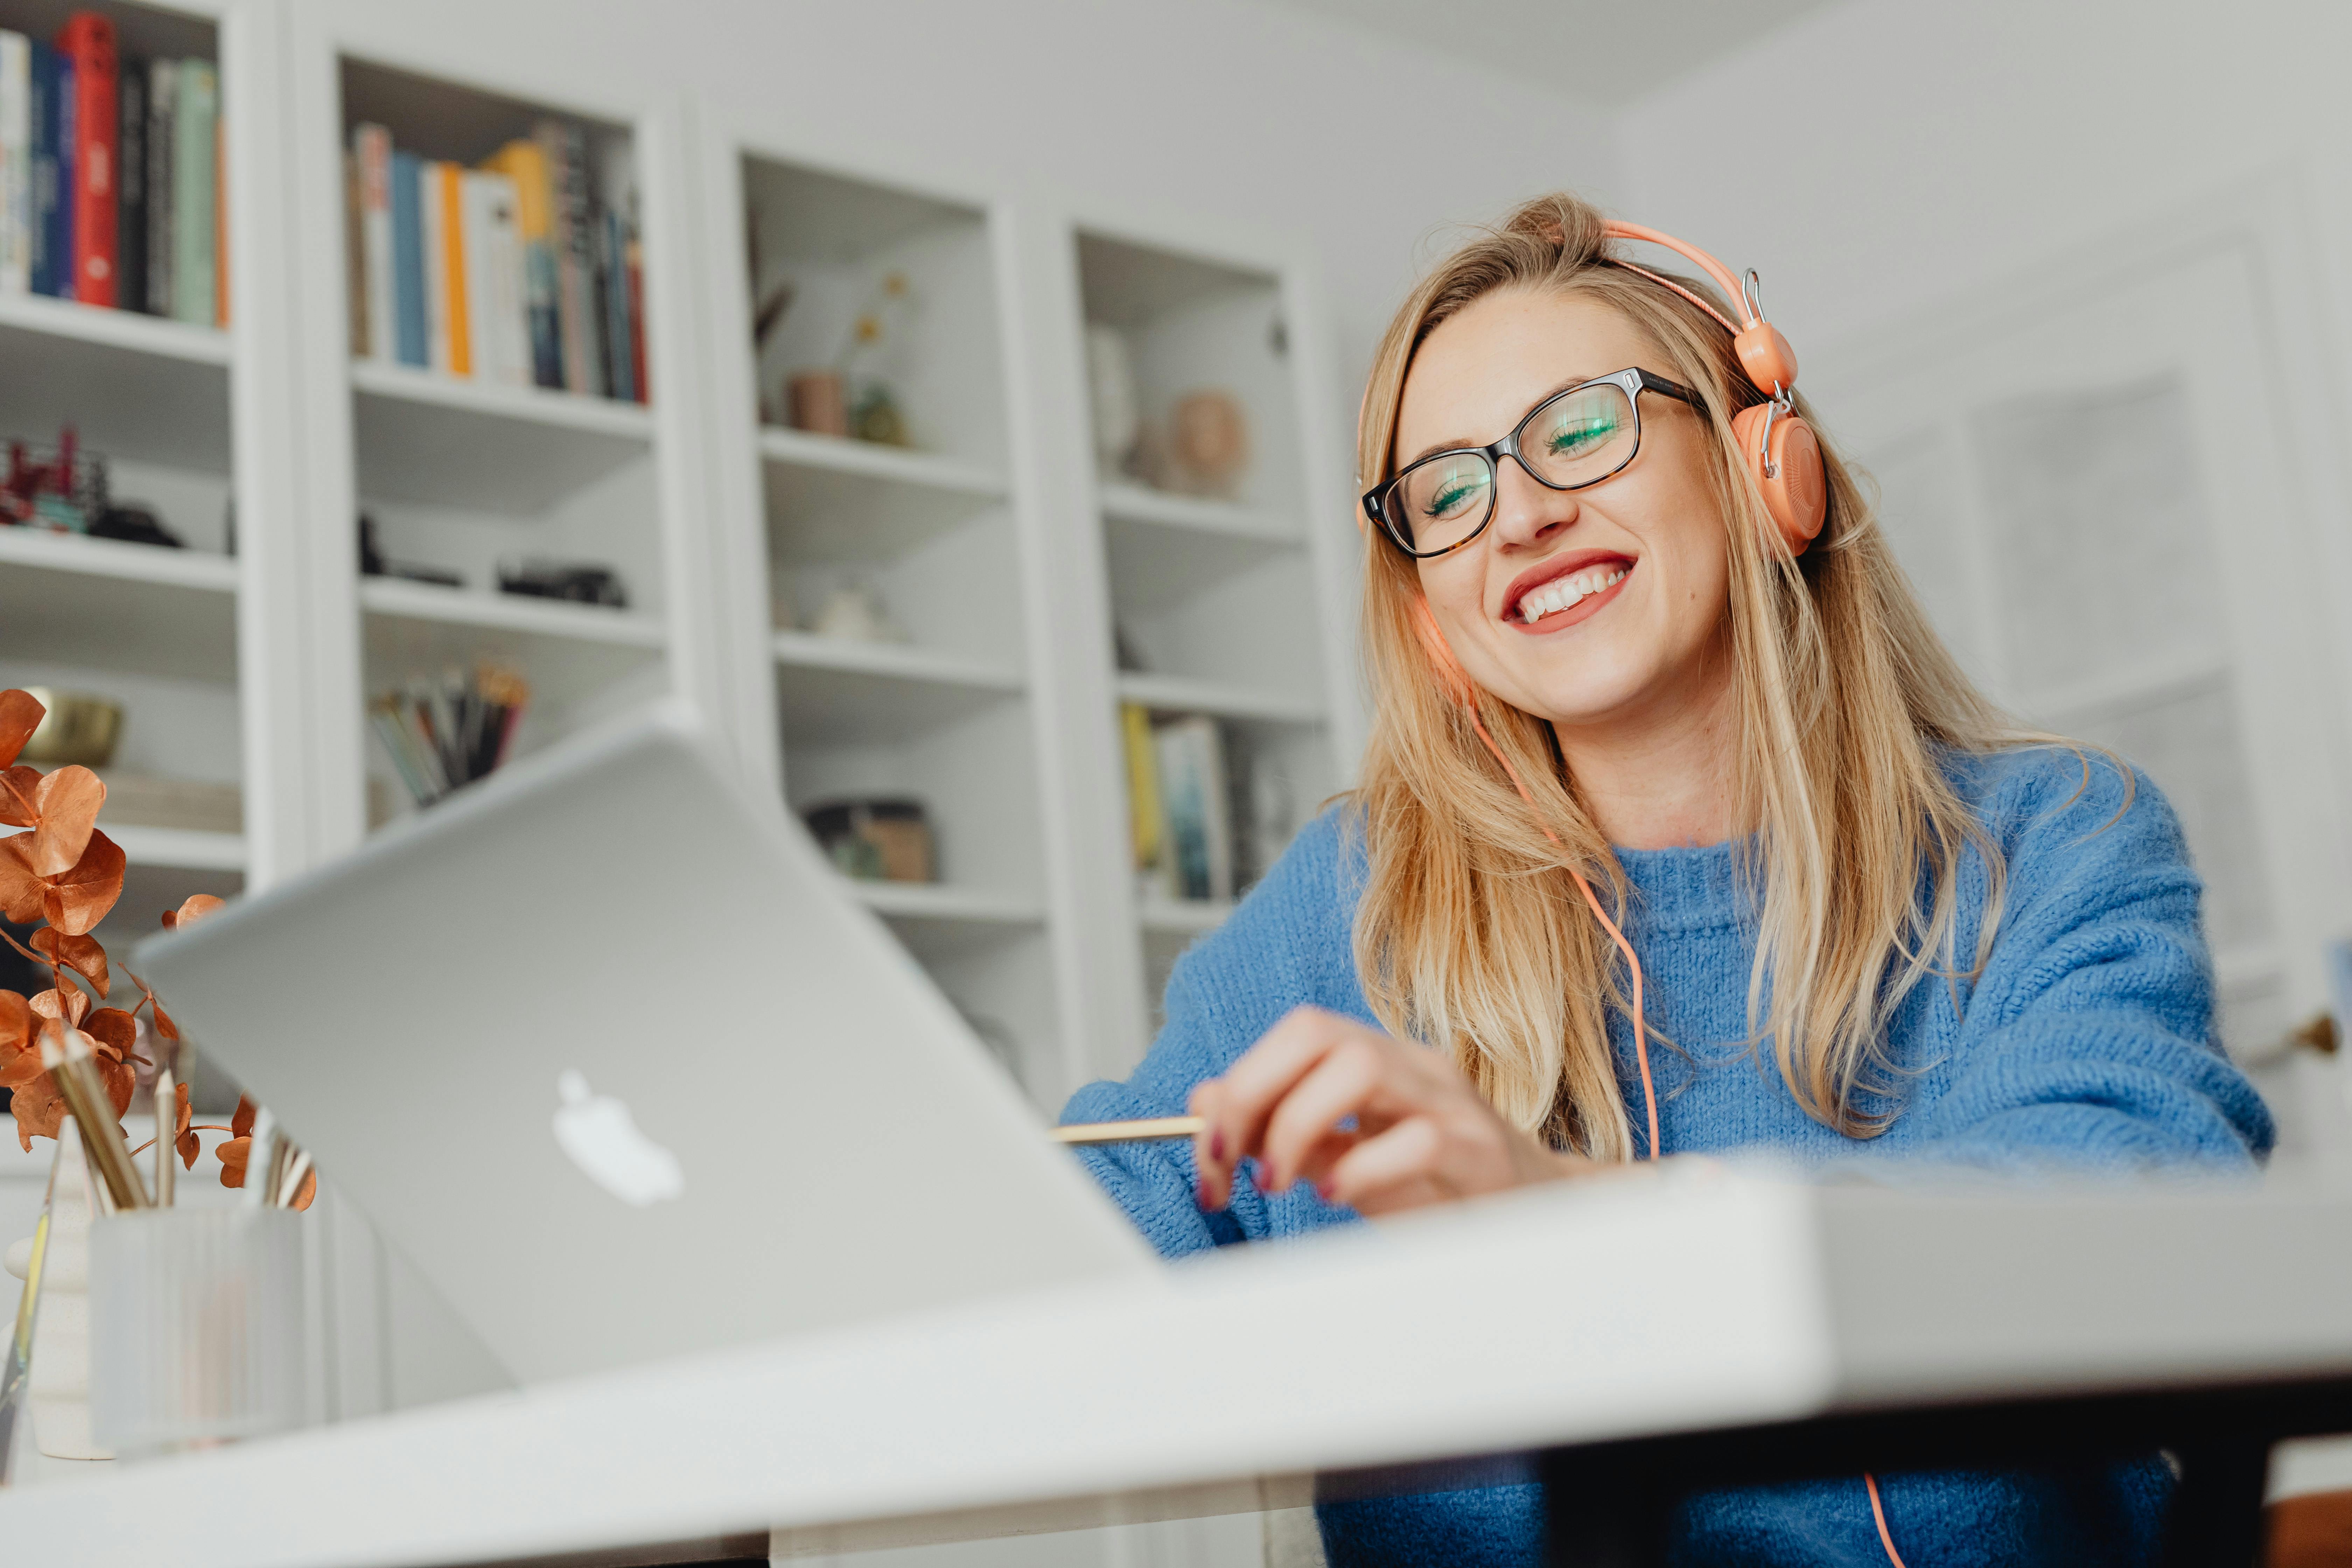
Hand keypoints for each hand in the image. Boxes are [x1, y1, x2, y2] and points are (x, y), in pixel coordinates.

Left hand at [1187, 1005, 1598, 1217]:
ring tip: (1279, 1180)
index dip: (1238, 1083)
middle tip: (1230, 1161)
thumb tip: (1205, 1103)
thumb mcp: (1348, 1156)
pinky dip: (1360, 1169)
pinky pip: (1417, 1140)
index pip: (1297, 1034)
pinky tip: (1335, 1197)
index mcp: (1380, 1059)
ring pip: (1360, 1068)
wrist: (1539, 1217)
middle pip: (1317, 1033)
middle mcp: (1414, 1067)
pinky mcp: (1481, 1154)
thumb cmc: (1439, 1187)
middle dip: (1253, 1092)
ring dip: (1296, 1124)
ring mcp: (1453, 1104)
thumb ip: (1285, 1128)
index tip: (1209, 1151)